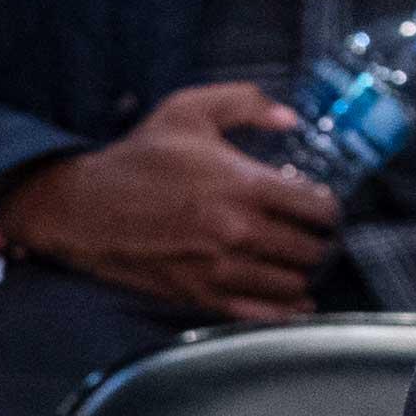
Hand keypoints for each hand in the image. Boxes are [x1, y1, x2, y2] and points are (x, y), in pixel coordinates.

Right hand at [0, 81, 341, 320]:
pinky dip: (282, 311)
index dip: (329, 209)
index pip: (317, 207)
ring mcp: (220, 268)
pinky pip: (258, 312)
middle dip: (318, 243)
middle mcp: (238, 230)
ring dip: (301, 276)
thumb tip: (291, 119)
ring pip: (289, 284)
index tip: (322, 208)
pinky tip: (292, 303)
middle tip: (314, 238)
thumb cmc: (139, 158)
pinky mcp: (199, 294)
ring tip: (299, 266)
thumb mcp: (190, 110)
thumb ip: (247, 103)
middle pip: (308, 250)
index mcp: (245, 184)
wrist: (85, 207)